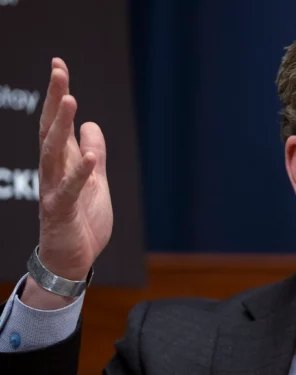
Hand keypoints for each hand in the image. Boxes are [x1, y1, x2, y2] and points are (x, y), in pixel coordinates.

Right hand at [22, 58, 112, 307]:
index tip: (58, 64)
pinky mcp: (59, 211)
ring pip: (53, 153)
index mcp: (63, 161)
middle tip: (58, 70)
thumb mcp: (95, 180)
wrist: (72, 259)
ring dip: (60, 126)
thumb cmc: (82, 219)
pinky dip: (80, 174)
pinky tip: (90, 157)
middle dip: (53, 99)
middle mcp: (53, 170)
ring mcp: (53, 189)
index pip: (56, 122)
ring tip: (69, 100)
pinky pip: (69, 190)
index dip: (57, 93)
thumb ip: (93, 153)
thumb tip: (91, 124)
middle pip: (50, 128)